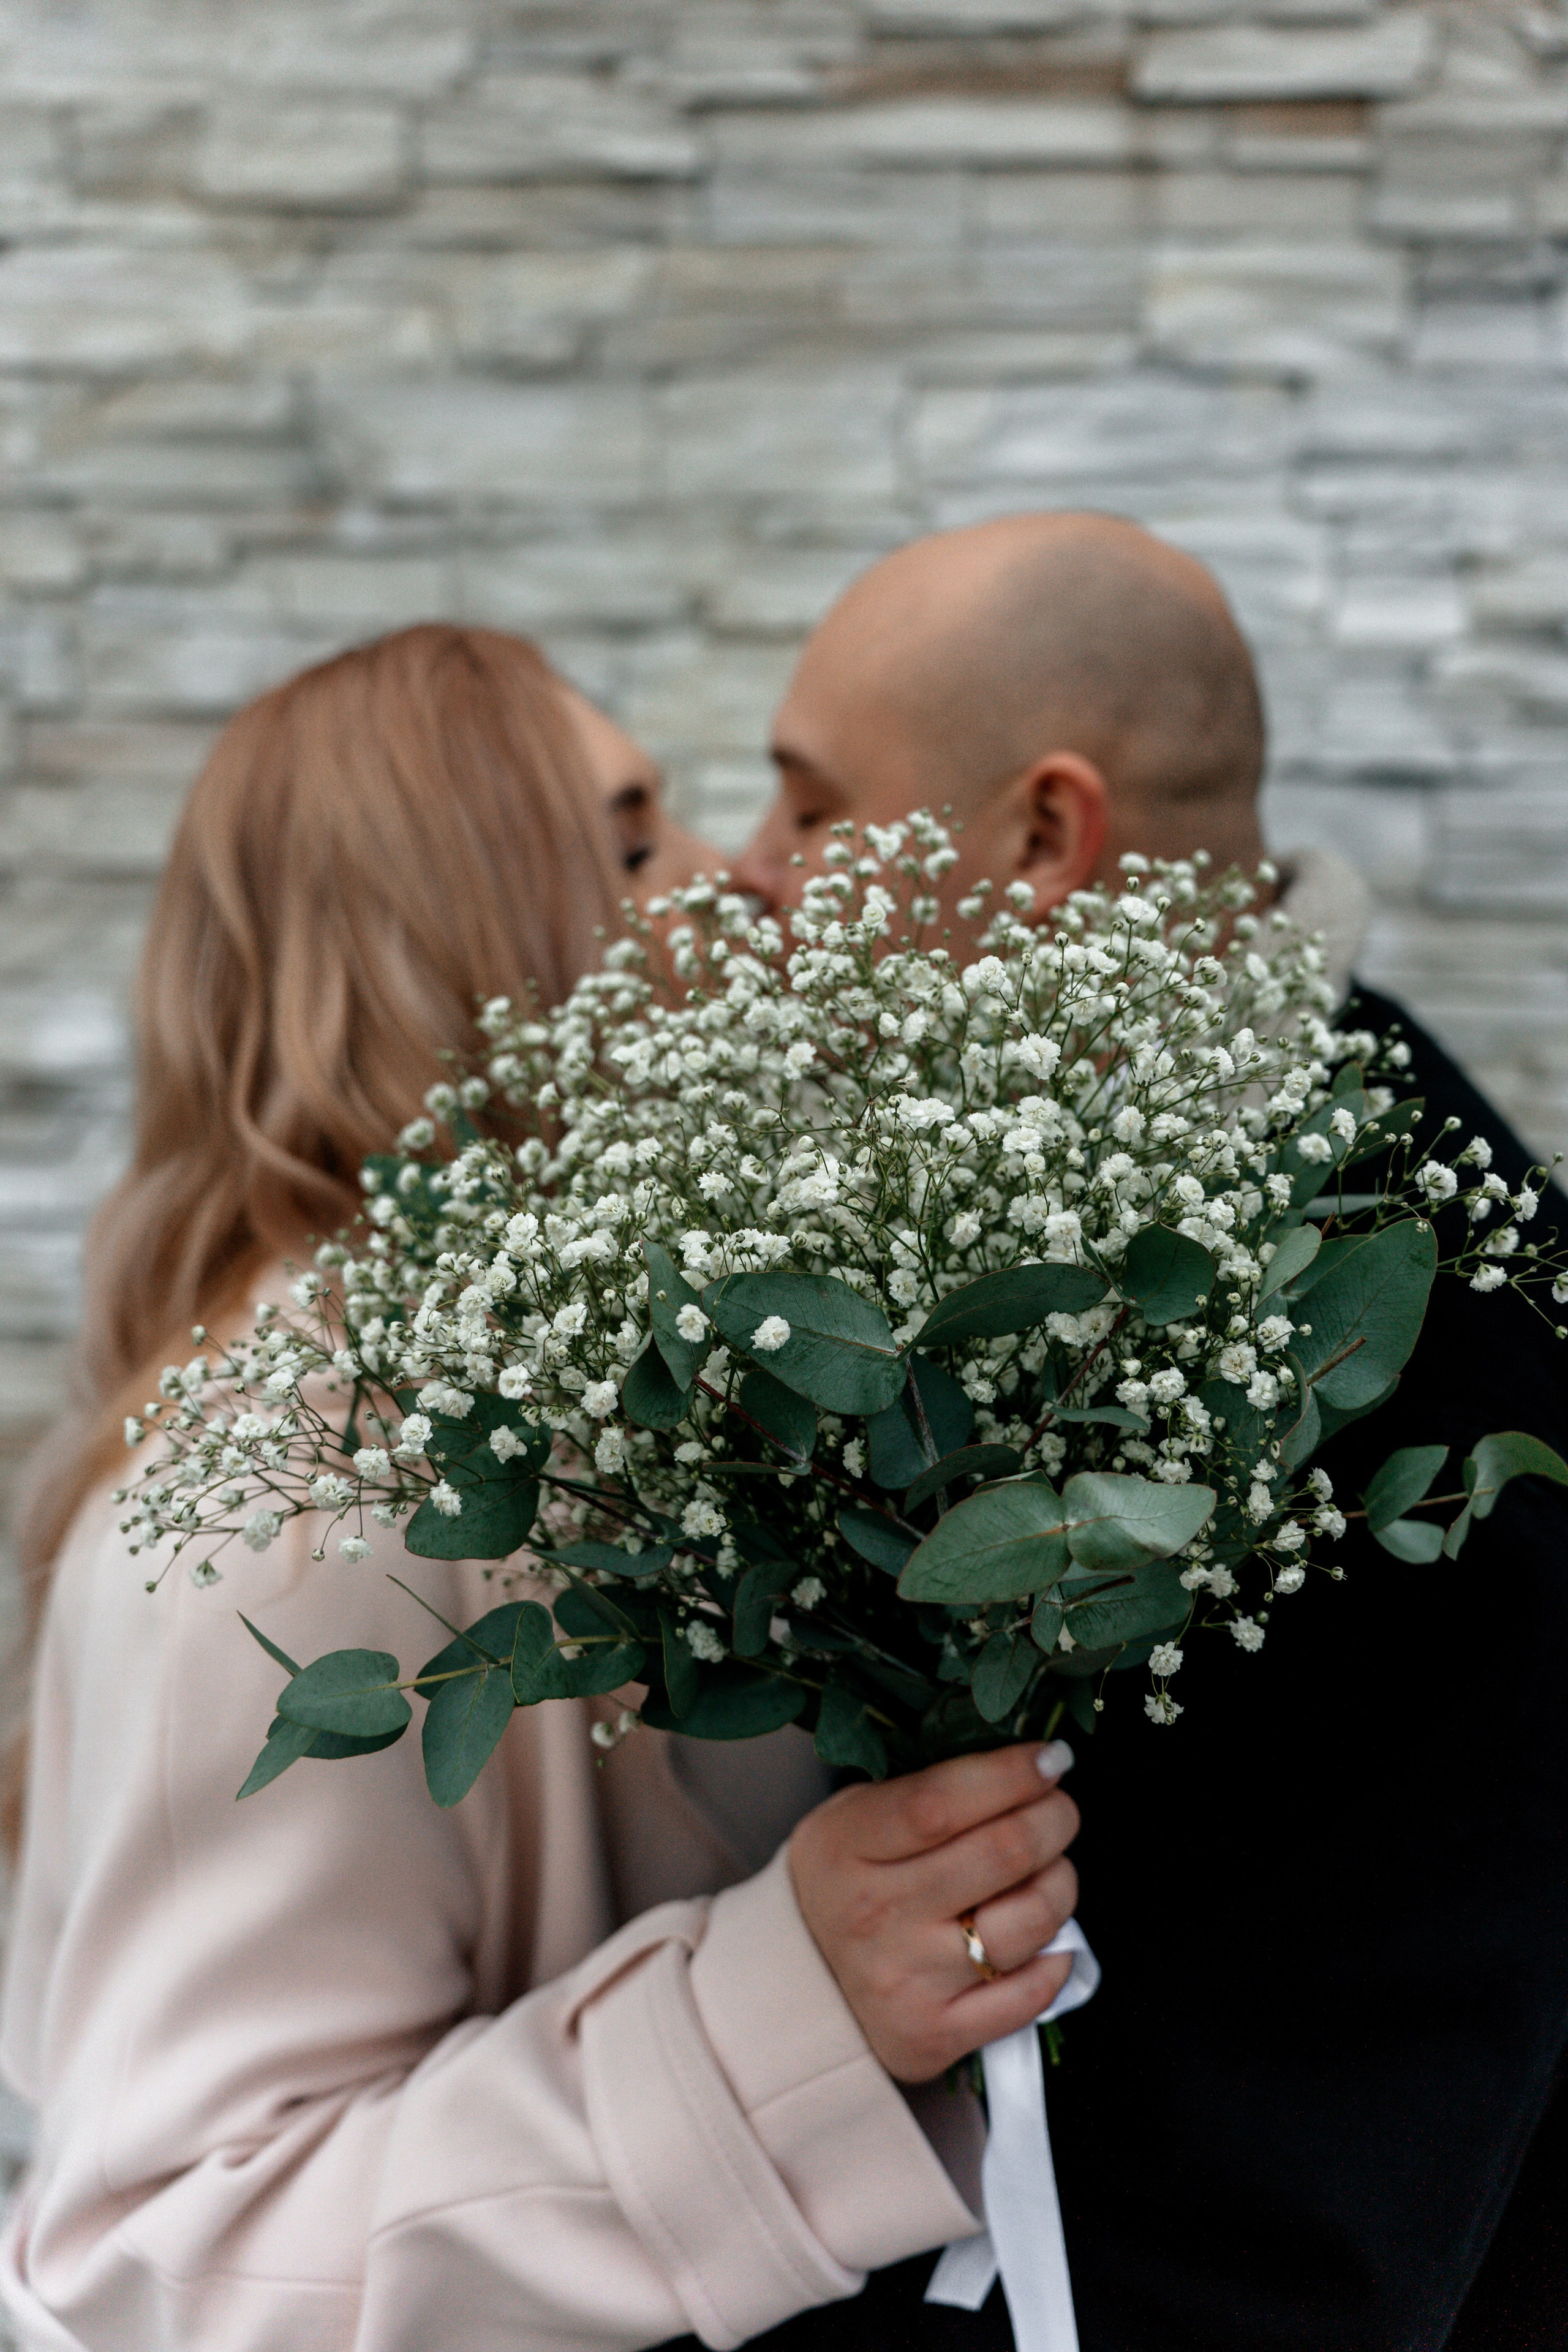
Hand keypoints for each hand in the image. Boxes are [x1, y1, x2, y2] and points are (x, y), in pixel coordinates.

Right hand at [787, 1739, 1078, 2083]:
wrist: (797, 1982)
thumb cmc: (847, 1880)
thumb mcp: (856, 1816)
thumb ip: (928, 1792)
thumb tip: (1027, 1768)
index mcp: (848, 1845)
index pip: (943, 1802)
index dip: (1011, 1774)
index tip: (1049, 1758)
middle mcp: (877, 1914)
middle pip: (1002, 1852)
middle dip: (1053, 1819)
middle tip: (1058, 1811)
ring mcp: (909, 1980)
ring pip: (1030, 1921)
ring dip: (1060, 1884)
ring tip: (1050, 1872)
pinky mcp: (937, 2034)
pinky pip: (1030, 1994)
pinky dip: (1056, 1958)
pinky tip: (1044, 1937)